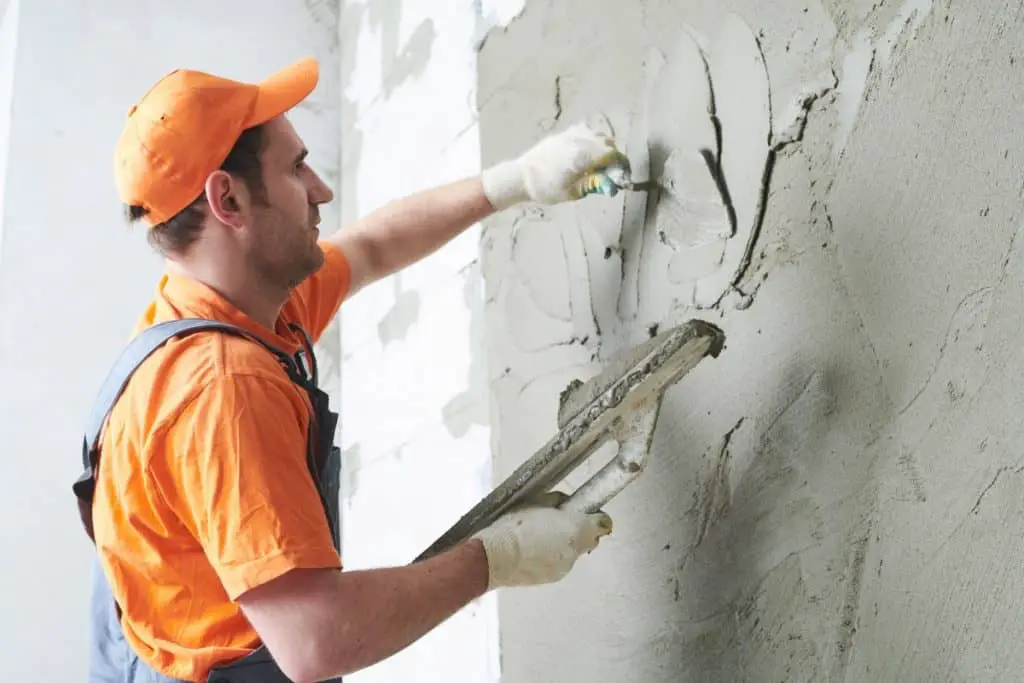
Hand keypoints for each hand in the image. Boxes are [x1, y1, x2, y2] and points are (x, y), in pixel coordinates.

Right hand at [471, 490, 612, 588]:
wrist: (494, 557)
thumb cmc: (513, 526)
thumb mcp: (537, 501)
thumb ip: (559, 501)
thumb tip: (566, 505)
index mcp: (577, 529)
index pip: (604, 524)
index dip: (597, 518)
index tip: (588, 513)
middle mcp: (575, 551)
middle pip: (588, 540)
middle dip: (578, 532)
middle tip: (558, 523)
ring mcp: (565, 567)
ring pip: (572, 553)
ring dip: (562, 545)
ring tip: (537, 537)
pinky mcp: (552, 578)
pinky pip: (558, 564)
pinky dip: (550, 557)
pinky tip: (531, 551)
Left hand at [481, 121, 624, 210]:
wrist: (521, 176)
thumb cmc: (545, 188)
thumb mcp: (571, 192)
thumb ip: (593, 185)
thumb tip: (612, 184)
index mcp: (581, 155)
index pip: (612, 154)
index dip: (620, 165)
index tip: (621, 176)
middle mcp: (578, 140)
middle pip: (607, 143)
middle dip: (613, 157)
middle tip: (611, 172)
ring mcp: (570, 134)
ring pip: (597, 134)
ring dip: (603, 147)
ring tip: (599, 163)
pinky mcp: (564, 133)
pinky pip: (586, 131)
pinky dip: (592, 140)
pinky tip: (587, 152)